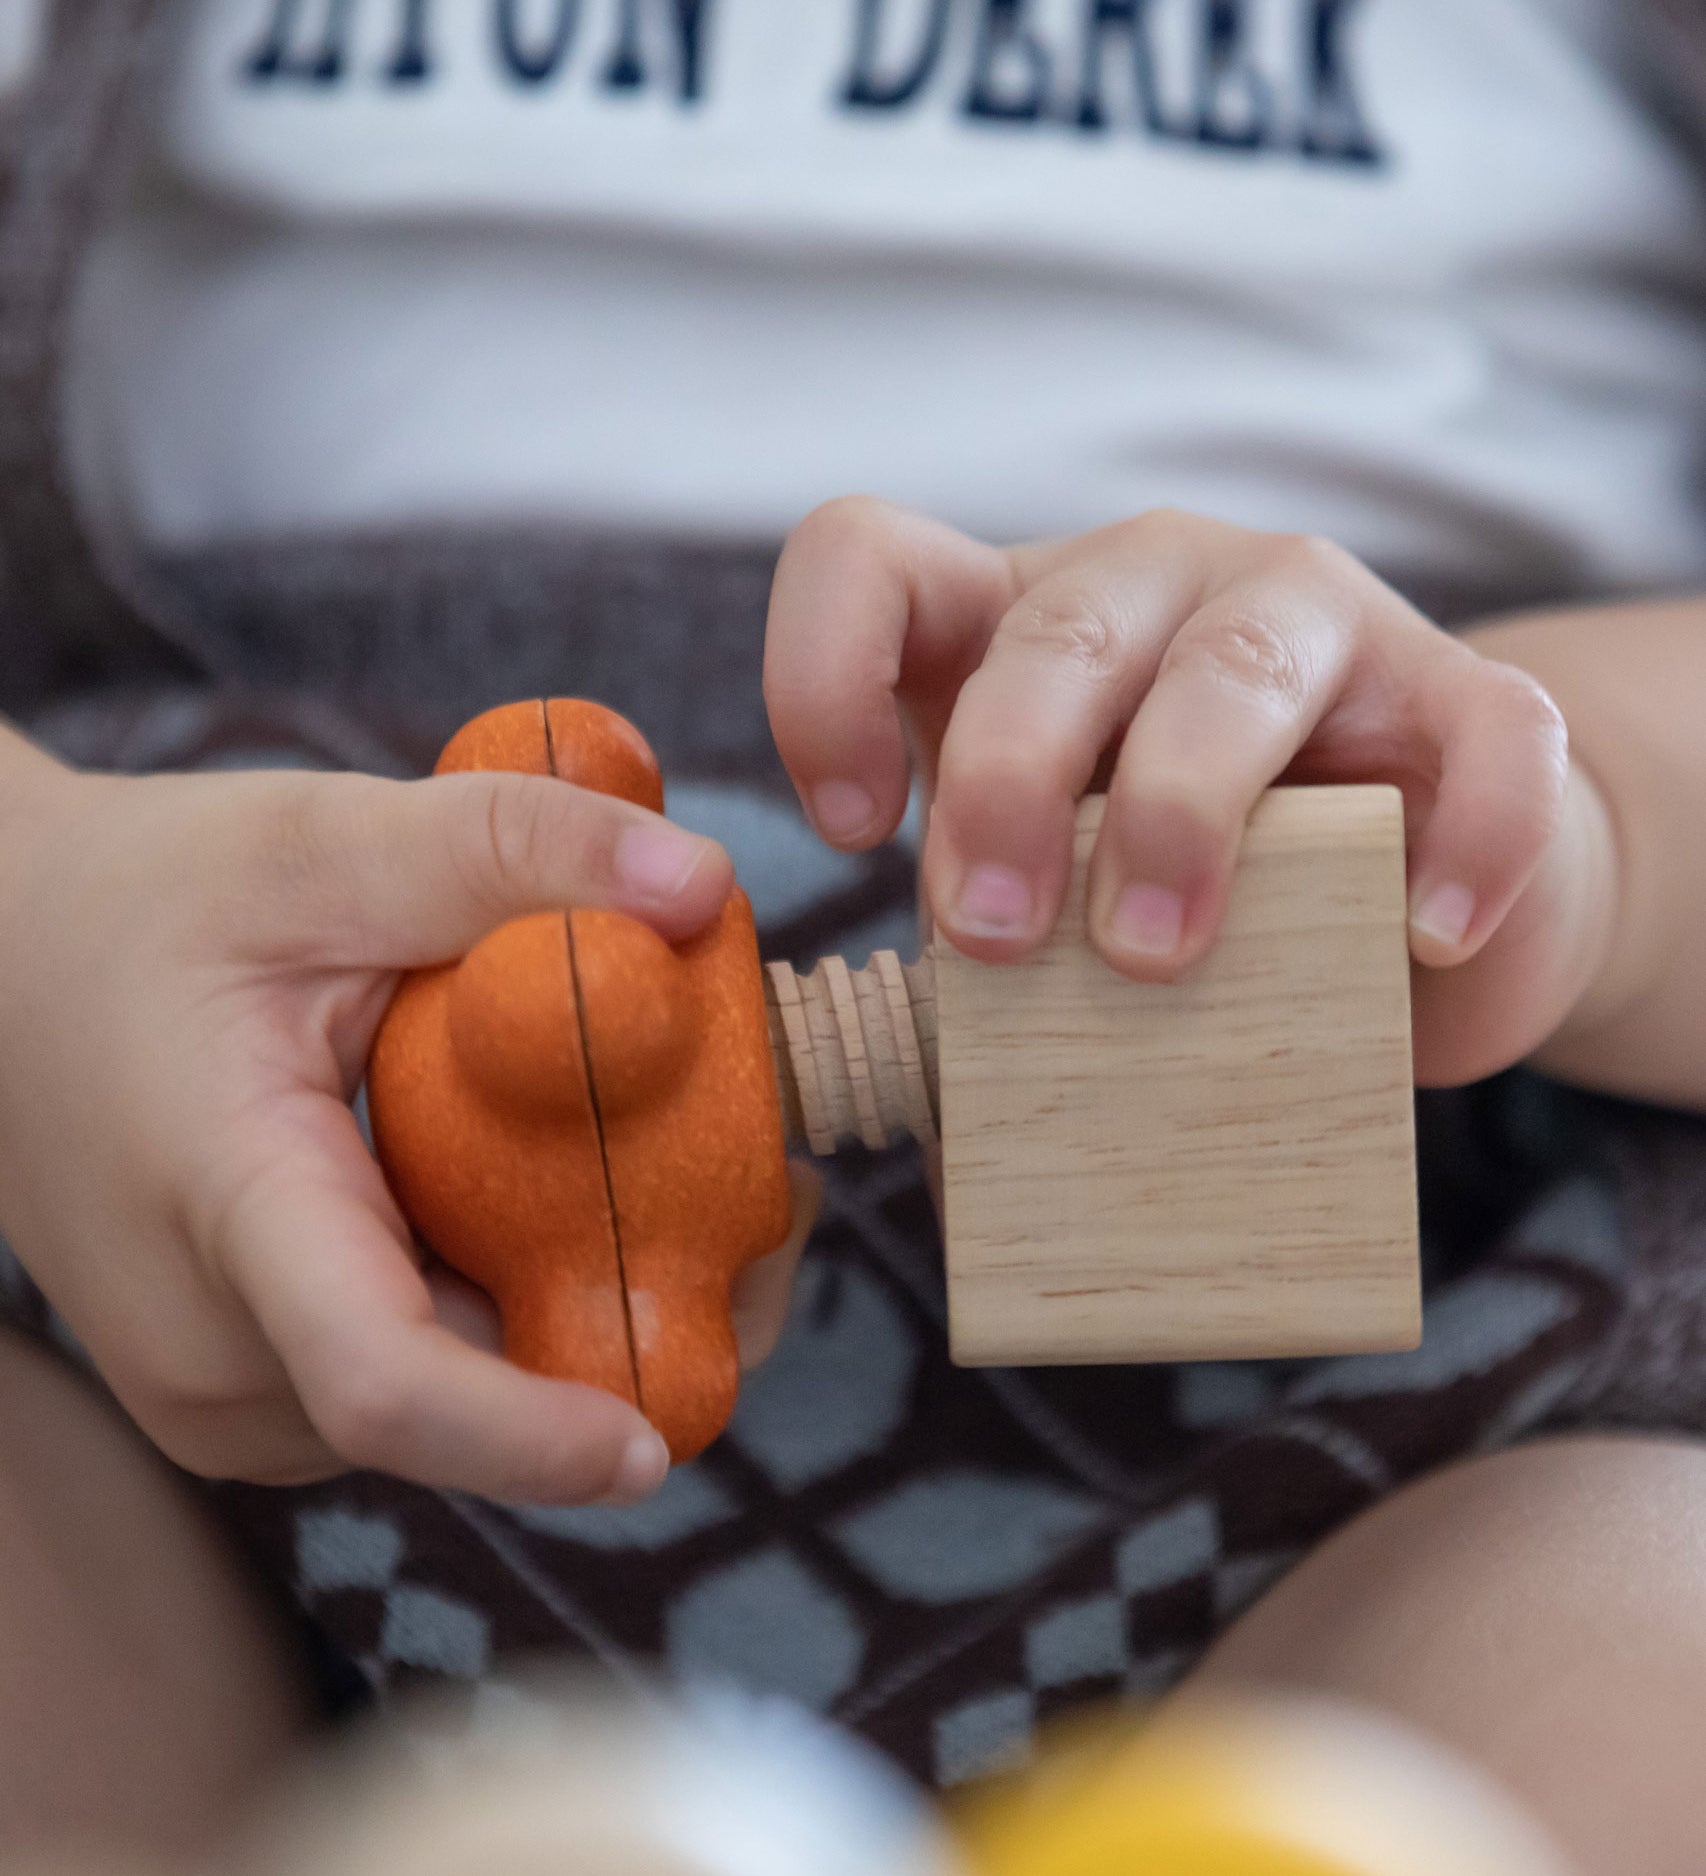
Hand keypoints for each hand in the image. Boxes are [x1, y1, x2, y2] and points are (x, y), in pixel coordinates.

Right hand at [0, 739, 813, 1502]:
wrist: (5, 969)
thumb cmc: (149, 905)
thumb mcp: (321, 843)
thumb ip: (505, 848)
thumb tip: (700, 886)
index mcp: (224, 1210)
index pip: (382, 1379)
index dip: (533, 1432)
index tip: (658, 1438)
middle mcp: (218, 1352)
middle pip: (469, 1397)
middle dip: (632, 1317)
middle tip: (763, 1192)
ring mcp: (232, 1387)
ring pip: (465, 1389)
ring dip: (581, 1300)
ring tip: (665, 1159)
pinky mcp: (262, 1385)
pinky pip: (429, 1366)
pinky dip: (514, 1293)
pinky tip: (552, 1185)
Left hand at [764, 500, 1610, 1086]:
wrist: (1409, 898)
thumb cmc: (1194, 905)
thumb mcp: (1057, 907)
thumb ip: (990, 970)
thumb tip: (932, 1144)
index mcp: (1015, 625)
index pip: (870, 560)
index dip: (823, 676)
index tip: (852, 829)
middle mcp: (1155, 587)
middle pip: (1054, 633)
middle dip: (1002, 787)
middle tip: (994, 943)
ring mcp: (1318, 619)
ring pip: (1236, 665)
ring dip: (1176, 810)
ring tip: (1157, 957)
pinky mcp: (1469, 694)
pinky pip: (1492, 737)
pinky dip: (1461, 840)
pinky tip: (1419, 939)